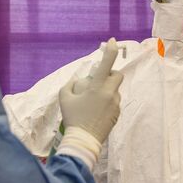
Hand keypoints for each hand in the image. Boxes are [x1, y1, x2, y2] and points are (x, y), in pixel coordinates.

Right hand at [56, 40, 122, 167]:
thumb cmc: (73, 118)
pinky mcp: (117, 114)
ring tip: (93, 102)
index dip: (111, 50)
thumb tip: (77, 80)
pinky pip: (114, 103)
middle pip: (117, 75)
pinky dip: (107, 102)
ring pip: (115, 90)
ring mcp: (115, 104)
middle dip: (110, 74)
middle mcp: (110, 93)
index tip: (113, 41)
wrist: (83, 141)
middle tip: (98, 81)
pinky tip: (96, 112)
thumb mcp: (64, 99)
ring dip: (107, 90)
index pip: (107, 63)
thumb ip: (70, 85)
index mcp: (97, 87)